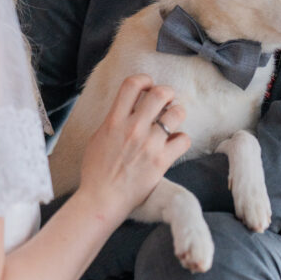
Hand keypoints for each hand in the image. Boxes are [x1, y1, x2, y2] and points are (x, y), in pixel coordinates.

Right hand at [78, 74, 189, 221]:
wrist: (102, 199)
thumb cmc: (96, 172)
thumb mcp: (98, 138)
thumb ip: (113, 121)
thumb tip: (127, 109)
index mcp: (114, 120)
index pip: (132, 84)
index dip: (145, 80)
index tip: (148, 87)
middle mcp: (133, 128)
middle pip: (160, 93)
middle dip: (167, 94)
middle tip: (166, 103)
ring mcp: (149, 144)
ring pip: (177, 113)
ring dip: (177, 114)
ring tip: (172, 123)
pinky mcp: (162, 160)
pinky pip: (184, 139)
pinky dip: (182, 140)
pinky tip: (174, 145)